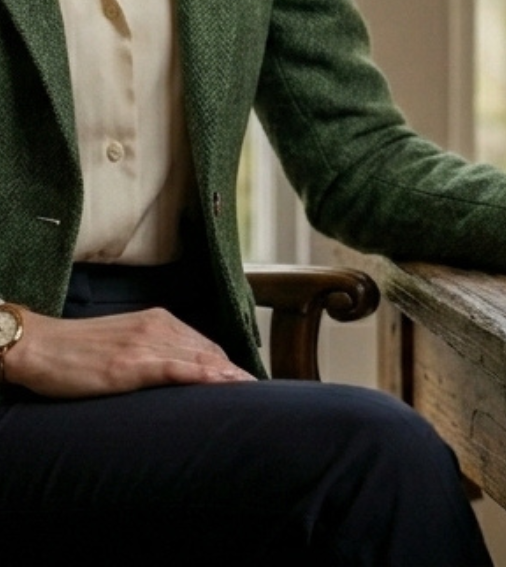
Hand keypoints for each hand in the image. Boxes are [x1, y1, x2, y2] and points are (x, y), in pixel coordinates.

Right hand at [5, 307, 255, 398]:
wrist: (39, 347)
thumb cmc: (76, 351)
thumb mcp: (122, 344)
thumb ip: (151, 351)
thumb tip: (175, 372)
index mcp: (158, 320)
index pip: (204, 344)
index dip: (227, 364)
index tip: (246, 381)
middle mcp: (158, 326)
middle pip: (209, 351)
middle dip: (235, 372)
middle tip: (259, 390)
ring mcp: (147, 344)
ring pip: (201, 358)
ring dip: (230, 376)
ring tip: (253, 392)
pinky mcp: (132, 363)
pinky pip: (179, 368)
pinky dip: (206, 375)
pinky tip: (226, 384)